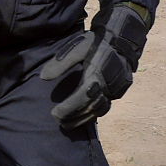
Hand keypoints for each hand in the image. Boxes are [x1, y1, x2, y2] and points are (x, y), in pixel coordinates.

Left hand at [40, 4, 148, 129]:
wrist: (121, 40)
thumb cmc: (96, 43)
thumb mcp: (77, 47)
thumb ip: (61, 63)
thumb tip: (43, 77)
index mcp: (97, 73)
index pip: (82, 96)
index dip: (69, 107)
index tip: (54, 113)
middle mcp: (108, 84)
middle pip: (90, 106)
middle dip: (73, 116)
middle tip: (57, 121)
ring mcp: (115, 89)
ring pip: (98, 110)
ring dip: (82, 119)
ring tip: (66, 124)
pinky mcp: (118, 92)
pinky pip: (105, 108)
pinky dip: (92, 115)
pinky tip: (82, 118)